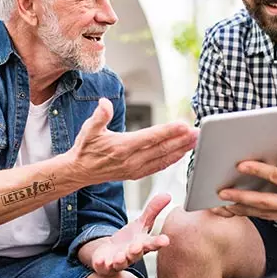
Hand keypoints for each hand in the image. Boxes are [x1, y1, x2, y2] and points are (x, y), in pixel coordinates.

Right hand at [66, 98, 197, 185]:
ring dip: (181, 150)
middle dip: (181, 140)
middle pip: (162, 149)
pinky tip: (181, 153)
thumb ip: (99, 116)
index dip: (168, 131)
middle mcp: (131, 160)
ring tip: (195, 141)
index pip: (150, 137)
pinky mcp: (136, 174)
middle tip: (197, 132)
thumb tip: (104, 103)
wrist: (79, 171)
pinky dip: (172, 160)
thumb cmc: (85, 147)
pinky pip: (158, 167)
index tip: (183, 125)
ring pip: (163, 159)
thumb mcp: (88, 129)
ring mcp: (135, 169)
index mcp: (122, 147)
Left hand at [90, 193, 171, 275]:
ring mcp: (118, 262)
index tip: (165, 240)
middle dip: (136, 251)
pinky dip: (101, 264)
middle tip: (137, 246)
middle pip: (136, 254)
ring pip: (120, 263)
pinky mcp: (104, 265)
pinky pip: (102, 266)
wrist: (110, 252)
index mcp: (143, 245)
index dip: (159, 242)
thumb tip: (167, 195)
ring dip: (120, 260)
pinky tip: (100, 261)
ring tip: (120, 257)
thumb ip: (153, 210)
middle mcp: (132, 255)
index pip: (153, 243)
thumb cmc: (130, 239)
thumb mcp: (141, 223)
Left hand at [215, 141, 276, 227]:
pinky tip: (239, 208)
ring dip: (242, 210)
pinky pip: (271, 218)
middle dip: (241, 198)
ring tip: (221, 205)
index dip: (258, 170)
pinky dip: (254, 213)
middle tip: (221, 193)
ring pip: (264, 215)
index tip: (240, 164)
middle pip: (264, 203)